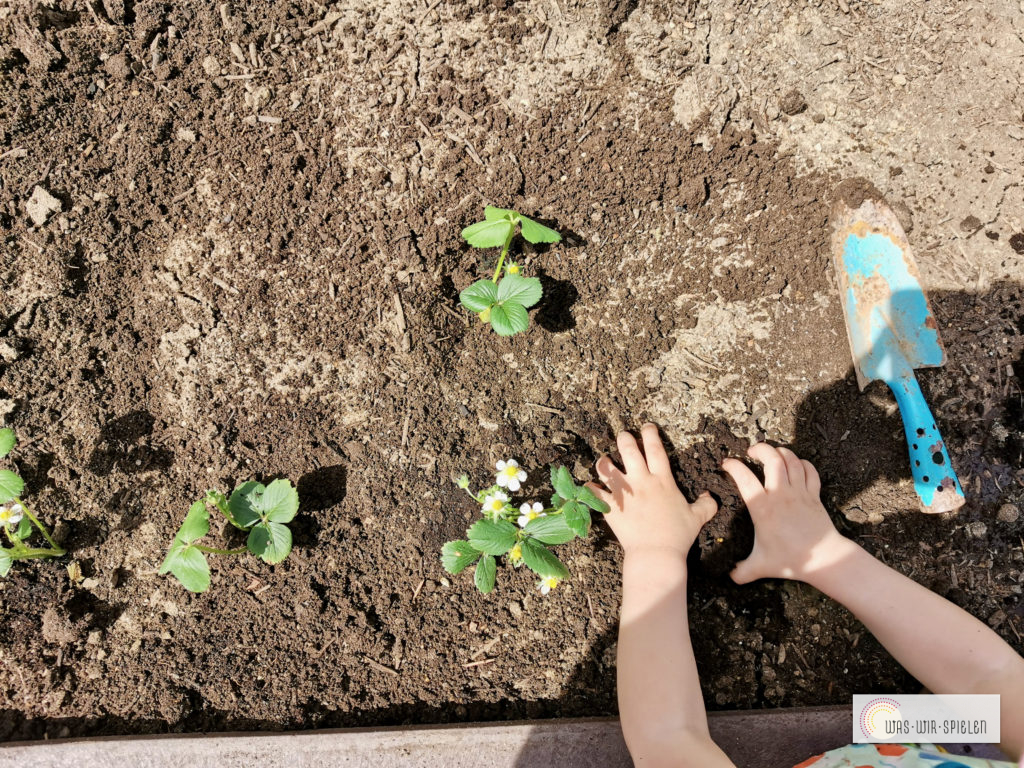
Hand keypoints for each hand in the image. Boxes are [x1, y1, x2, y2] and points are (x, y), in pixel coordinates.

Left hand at [587, 423, 717, 556]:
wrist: (656, 554)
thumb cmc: (678, 536)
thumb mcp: (697, 518)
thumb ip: (706, 505)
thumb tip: (710, 496)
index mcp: (662, 481)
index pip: (656, 450)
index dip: (651, 434)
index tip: (647, 426)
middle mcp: (642, 482)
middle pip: (629, 451)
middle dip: (625, 438)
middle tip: (623, 435)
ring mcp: (624, 493)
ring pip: (608, 468)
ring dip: (604, 462)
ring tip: (604, 460)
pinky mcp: (611, 507)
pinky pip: (594, 492)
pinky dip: (589, 487)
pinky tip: (588, 485)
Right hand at [723, 443, 853, 583]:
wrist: (824, 558)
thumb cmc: (790, 560)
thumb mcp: (760, 566)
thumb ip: (742, 570)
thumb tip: (730, 577)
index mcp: (763, 507)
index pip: (744, 477)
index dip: (733, 466)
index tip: (727, 464)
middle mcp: (781, 494)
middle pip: (772, 458)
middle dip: (760, 449)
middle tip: (751, 452)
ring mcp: (800, 492)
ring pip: (791, 460)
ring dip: (781, 452)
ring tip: (772, 453)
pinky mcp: (814, 495)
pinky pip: (809, 470)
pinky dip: (802, 463)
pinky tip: (796, 465)